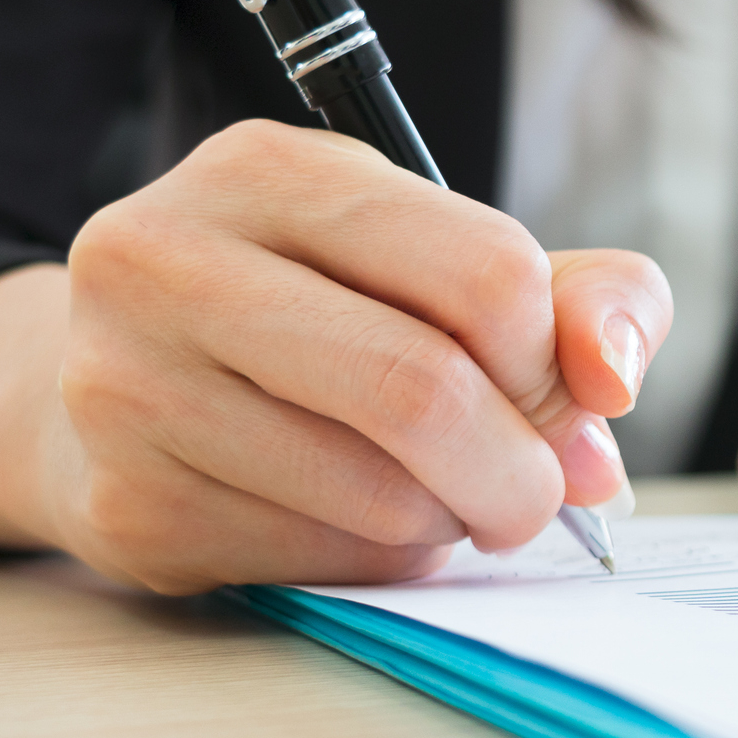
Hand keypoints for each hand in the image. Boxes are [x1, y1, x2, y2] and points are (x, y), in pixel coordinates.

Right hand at [0, 120, 670, 592]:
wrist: (125, 386)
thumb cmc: (328, 313)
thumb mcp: (450, 260)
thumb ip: (580, 298)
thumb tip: (612, 381)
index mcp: (270, 171)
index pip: (488, 274)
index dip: (554, 363)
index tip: (558, 397)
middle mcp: (170, 261)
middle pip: (423, 392)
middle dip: (520, 470)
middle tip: (537, 493)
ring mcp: (128, 388)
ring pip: (380, 498)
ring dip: (450, 520)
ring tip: (435, 493)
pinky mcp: (130, 509)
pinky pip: (324, 566)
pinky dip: (381, 564)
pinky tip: (354, 522)